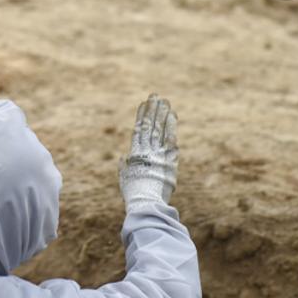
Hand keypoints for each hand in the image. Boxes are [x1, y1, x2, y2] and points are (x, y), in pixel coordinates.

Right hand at [119, 94, 178, 210]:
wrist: (145, 201)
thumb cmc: (134, 194)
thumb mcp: (125, 179)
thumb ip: (124, 166)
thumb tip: (124, 157)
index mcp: (135, 154)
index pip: (138, 130)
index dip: (141, 116)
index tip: (143, 104)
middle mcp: (146, 150)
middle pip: (149, 126)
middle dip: (152, 110)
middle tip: (155, 96)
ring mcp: (158, 154)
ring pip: (159, 129)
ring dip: (162, 114)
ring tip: (165, 101)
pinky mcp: (169, 160)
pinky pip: (170, 139)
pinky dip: (171, 126)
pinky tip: (173, 115)